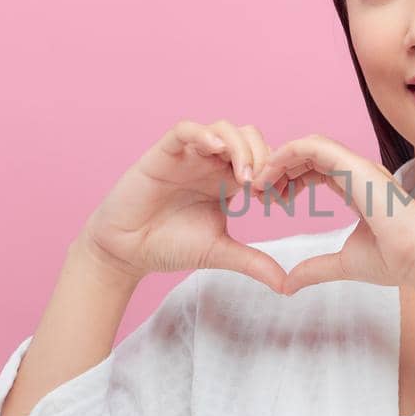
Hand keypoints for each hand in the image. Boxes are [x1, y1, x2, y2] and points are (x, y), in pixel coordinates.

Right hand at [78, 119, 305, 292]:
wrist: (127, 251)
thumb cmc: (170, 246)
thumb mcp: (219, 252)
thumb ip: (252, 262)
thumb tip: (287, 286)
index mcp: (228, 181)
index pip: (263, 159)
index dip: (276, 173)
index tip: (278, 200)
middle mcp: (211, 163)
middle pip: (249, 137)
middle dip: (263, 156)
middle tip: (261, 188)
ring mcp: (189, 155)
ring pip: (223, 129)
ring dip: (240, 147)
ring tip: (243, 178)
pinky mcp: (163, 153)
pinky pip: (185, 130)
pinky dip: (203, 133)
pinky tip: (216, 149)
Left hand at [251, 134, 414, 294]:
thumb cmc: (395, 260)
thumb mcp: (342, 263)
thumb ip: (315, 269)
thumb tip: (288, 285)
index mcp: (357, 188)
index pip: (316, 171)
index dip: (289, 180)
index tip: (270, 201)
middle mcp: (357, 172)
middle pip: (308, 155)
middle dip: (279, 169)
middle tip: (258, 193)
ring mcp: (357, 166)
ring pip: (308, 146)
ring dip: (279, 160)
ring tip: (259, 185)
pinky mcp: (355, 165)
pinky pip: (313, 146)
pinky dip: (287, 154)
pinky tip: (269, 174)